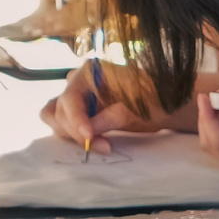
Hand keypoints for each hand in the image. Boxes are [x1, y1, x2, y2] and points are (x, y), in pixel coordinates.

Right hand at [39, 59, 160, 153]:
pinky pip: (60, 123)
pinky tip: (93, 141)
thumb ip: (113, 117)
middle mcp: (78, 80)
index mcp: (91, 71)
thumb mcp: (138, 108)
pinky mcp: (76, 110)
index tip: (89, 137)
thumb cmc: (155, 99)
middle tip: (103, 147)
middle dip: (78, 131)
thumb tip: (88, 131)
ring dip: (71, 134)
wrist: (163, 106)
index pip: (71, 97)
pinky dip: (71, 135)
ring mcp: (75, 96)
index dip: (76, 119)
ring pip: (54, 117)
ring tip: (100, 144)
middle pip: (60, 109)